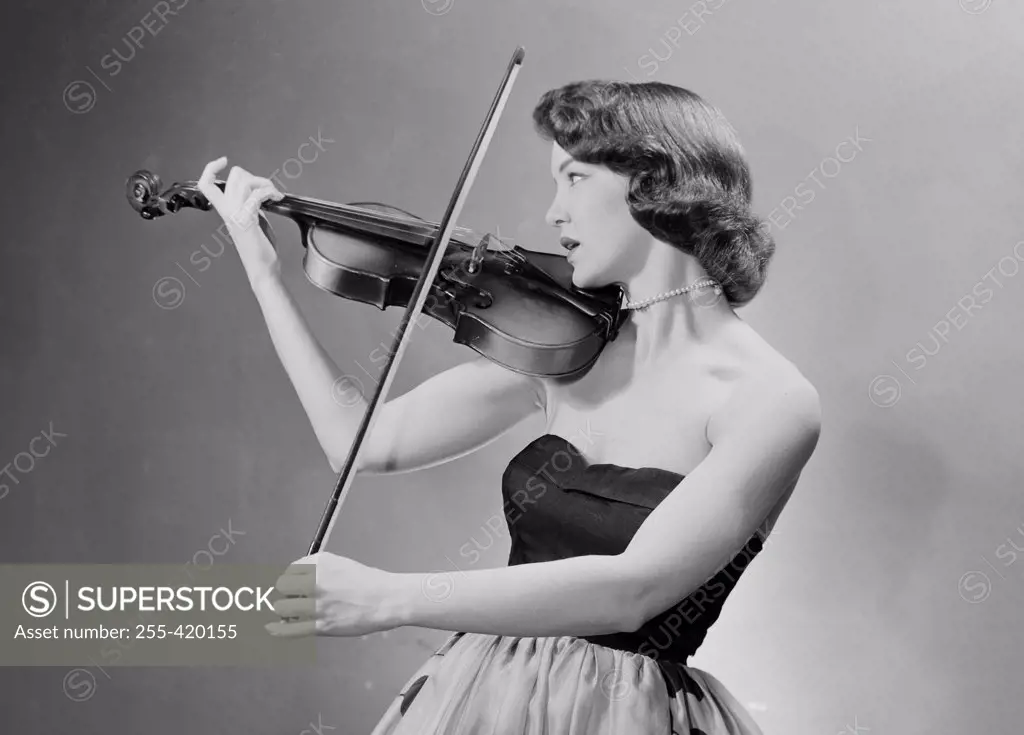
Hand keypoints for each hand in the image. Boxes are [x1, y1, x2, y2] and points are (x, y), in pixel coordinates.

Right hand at [196, 156, 283, 277]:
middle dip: (254, 176)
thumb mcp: (252, 221)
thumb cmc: (260, 249)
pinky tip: (278, 198)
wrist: (263, 269)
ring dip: (265, 183)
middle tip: (267, 190)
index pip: (205, 184)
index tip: (223, 161)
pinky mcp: (248, 220)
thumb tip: (256, 193)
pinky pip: (257, 194)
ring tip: (274, 195)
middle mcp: (227, 210)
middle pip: (234, 176)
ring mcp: (236, 214)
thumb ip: (250, 205)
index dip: (210, 168)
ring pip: (245, 181)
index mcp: (225, 210)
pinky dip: (270, 191)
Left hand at [266, 552, 401, 637]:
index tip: (290, 586)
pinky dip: (278, 630)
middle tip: (292, 600)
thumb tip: (297, 582)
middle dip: (285, 594)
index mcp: (320, 564)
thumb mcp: (340, 566)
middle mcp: (315, 581)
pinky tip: (272, 629)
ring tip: (292, 613)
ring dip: (284, 611)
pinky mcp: (321, 625)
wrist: (386, 599)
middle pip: (282, 587)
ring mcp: (317, 604)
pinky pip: (290, 629)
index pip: (290, 570)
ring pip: (282, 607)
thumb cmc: (368, 582)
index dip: (290, 579)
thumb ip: (317, 571)